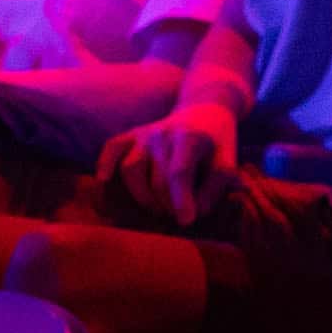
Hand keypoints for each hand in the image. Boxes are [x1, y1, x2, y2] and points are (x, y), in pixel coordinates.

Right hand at [93, 96, 240, 225]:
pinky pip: (112, 148)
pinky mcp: (131, 135)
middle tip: (175, 216)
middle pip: (157, 178)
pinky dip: (104, 164)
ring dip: (141, 196)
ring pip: (131, 169)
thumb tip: (194, 213)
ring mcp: (145, 134)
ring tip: (157, 209)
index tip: (186, 221)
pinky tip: (105, 181)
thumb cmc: (217, 143)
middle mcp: (164, 134)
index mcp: (192, 138)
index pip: (180, 173)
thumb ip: (215, 188)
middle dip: (166, 204)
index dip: (181, 199)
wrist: (204, 110)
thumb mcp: (227, 162)